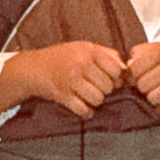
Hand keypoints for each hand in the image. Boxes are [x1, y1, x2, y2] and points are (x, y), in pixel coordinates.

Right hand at [6, 42, 125, 116]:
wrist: (34, 68)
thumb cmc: (62, 57)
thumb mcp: (84, 47)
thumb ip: (106, 54)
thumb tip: (125, 67)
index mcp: (88, 51)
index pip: (116, 68)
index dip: (117, 76)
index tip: (112, 78)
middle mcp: (80, 64)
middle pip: (108, 86)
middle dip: (105, 90)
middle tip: (97, 87)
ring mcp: (70, 81)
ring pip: (98, 99)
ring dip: (96, 101)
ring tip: (89, 96)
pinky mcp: (63, 96)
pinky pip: (84, 110)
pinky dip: (86, 112)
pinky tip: (83, 106)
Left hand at [119, 42, 159, 119]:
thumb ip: (142, 52)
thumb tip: (127, 65)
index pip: (135, 67)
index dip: (132, 74)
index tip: (137, 75)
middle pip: (142, 85)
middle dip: (143, 87)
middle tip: (150, 85)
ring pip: (152, 98)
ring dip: (152, 98)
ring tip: (158, 92)